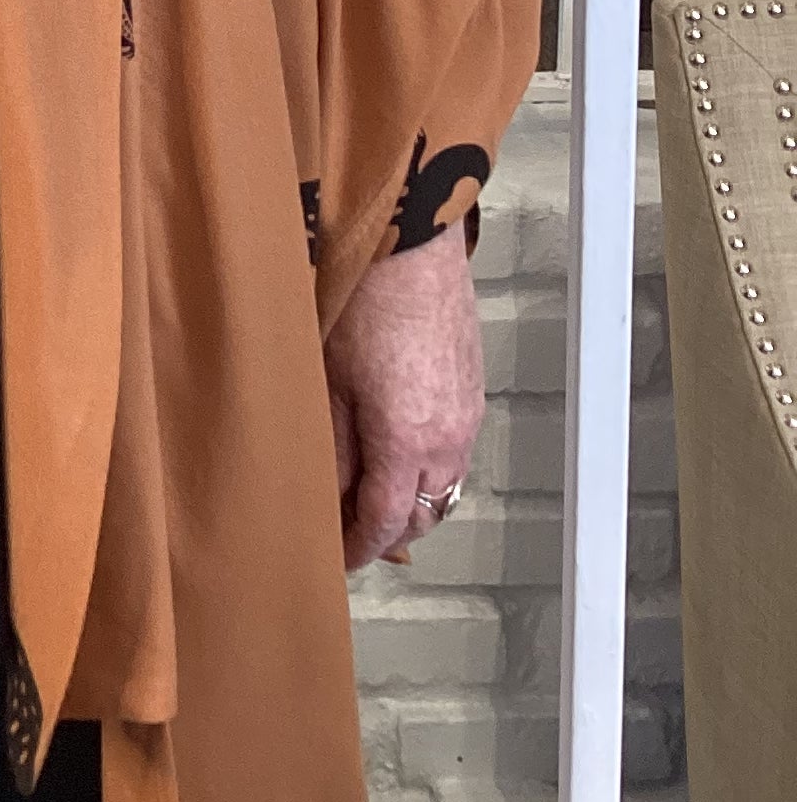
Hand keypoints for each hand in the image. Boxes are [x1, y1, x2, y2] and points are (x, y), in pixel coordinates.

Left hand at [324, 221, 482, 572]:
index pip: (383, 522)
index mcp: (406, 443)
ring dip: (409, 499)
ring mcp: (467, 415)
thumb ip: (334, 449)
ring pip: (443, 486)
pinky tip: (396, 451)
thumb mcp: (329, 383)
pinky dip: (427, 467)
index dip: (357, 549)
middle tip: (347, 532)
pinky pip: (454, 451)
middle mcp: (447, 438)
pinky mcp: (472, 390)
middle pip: (422, 514)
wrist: (411, 243)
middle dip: (385, 531)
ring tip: (368, 494)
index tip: (336, 559)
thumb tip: (329, 495)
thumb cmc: (362, 300)